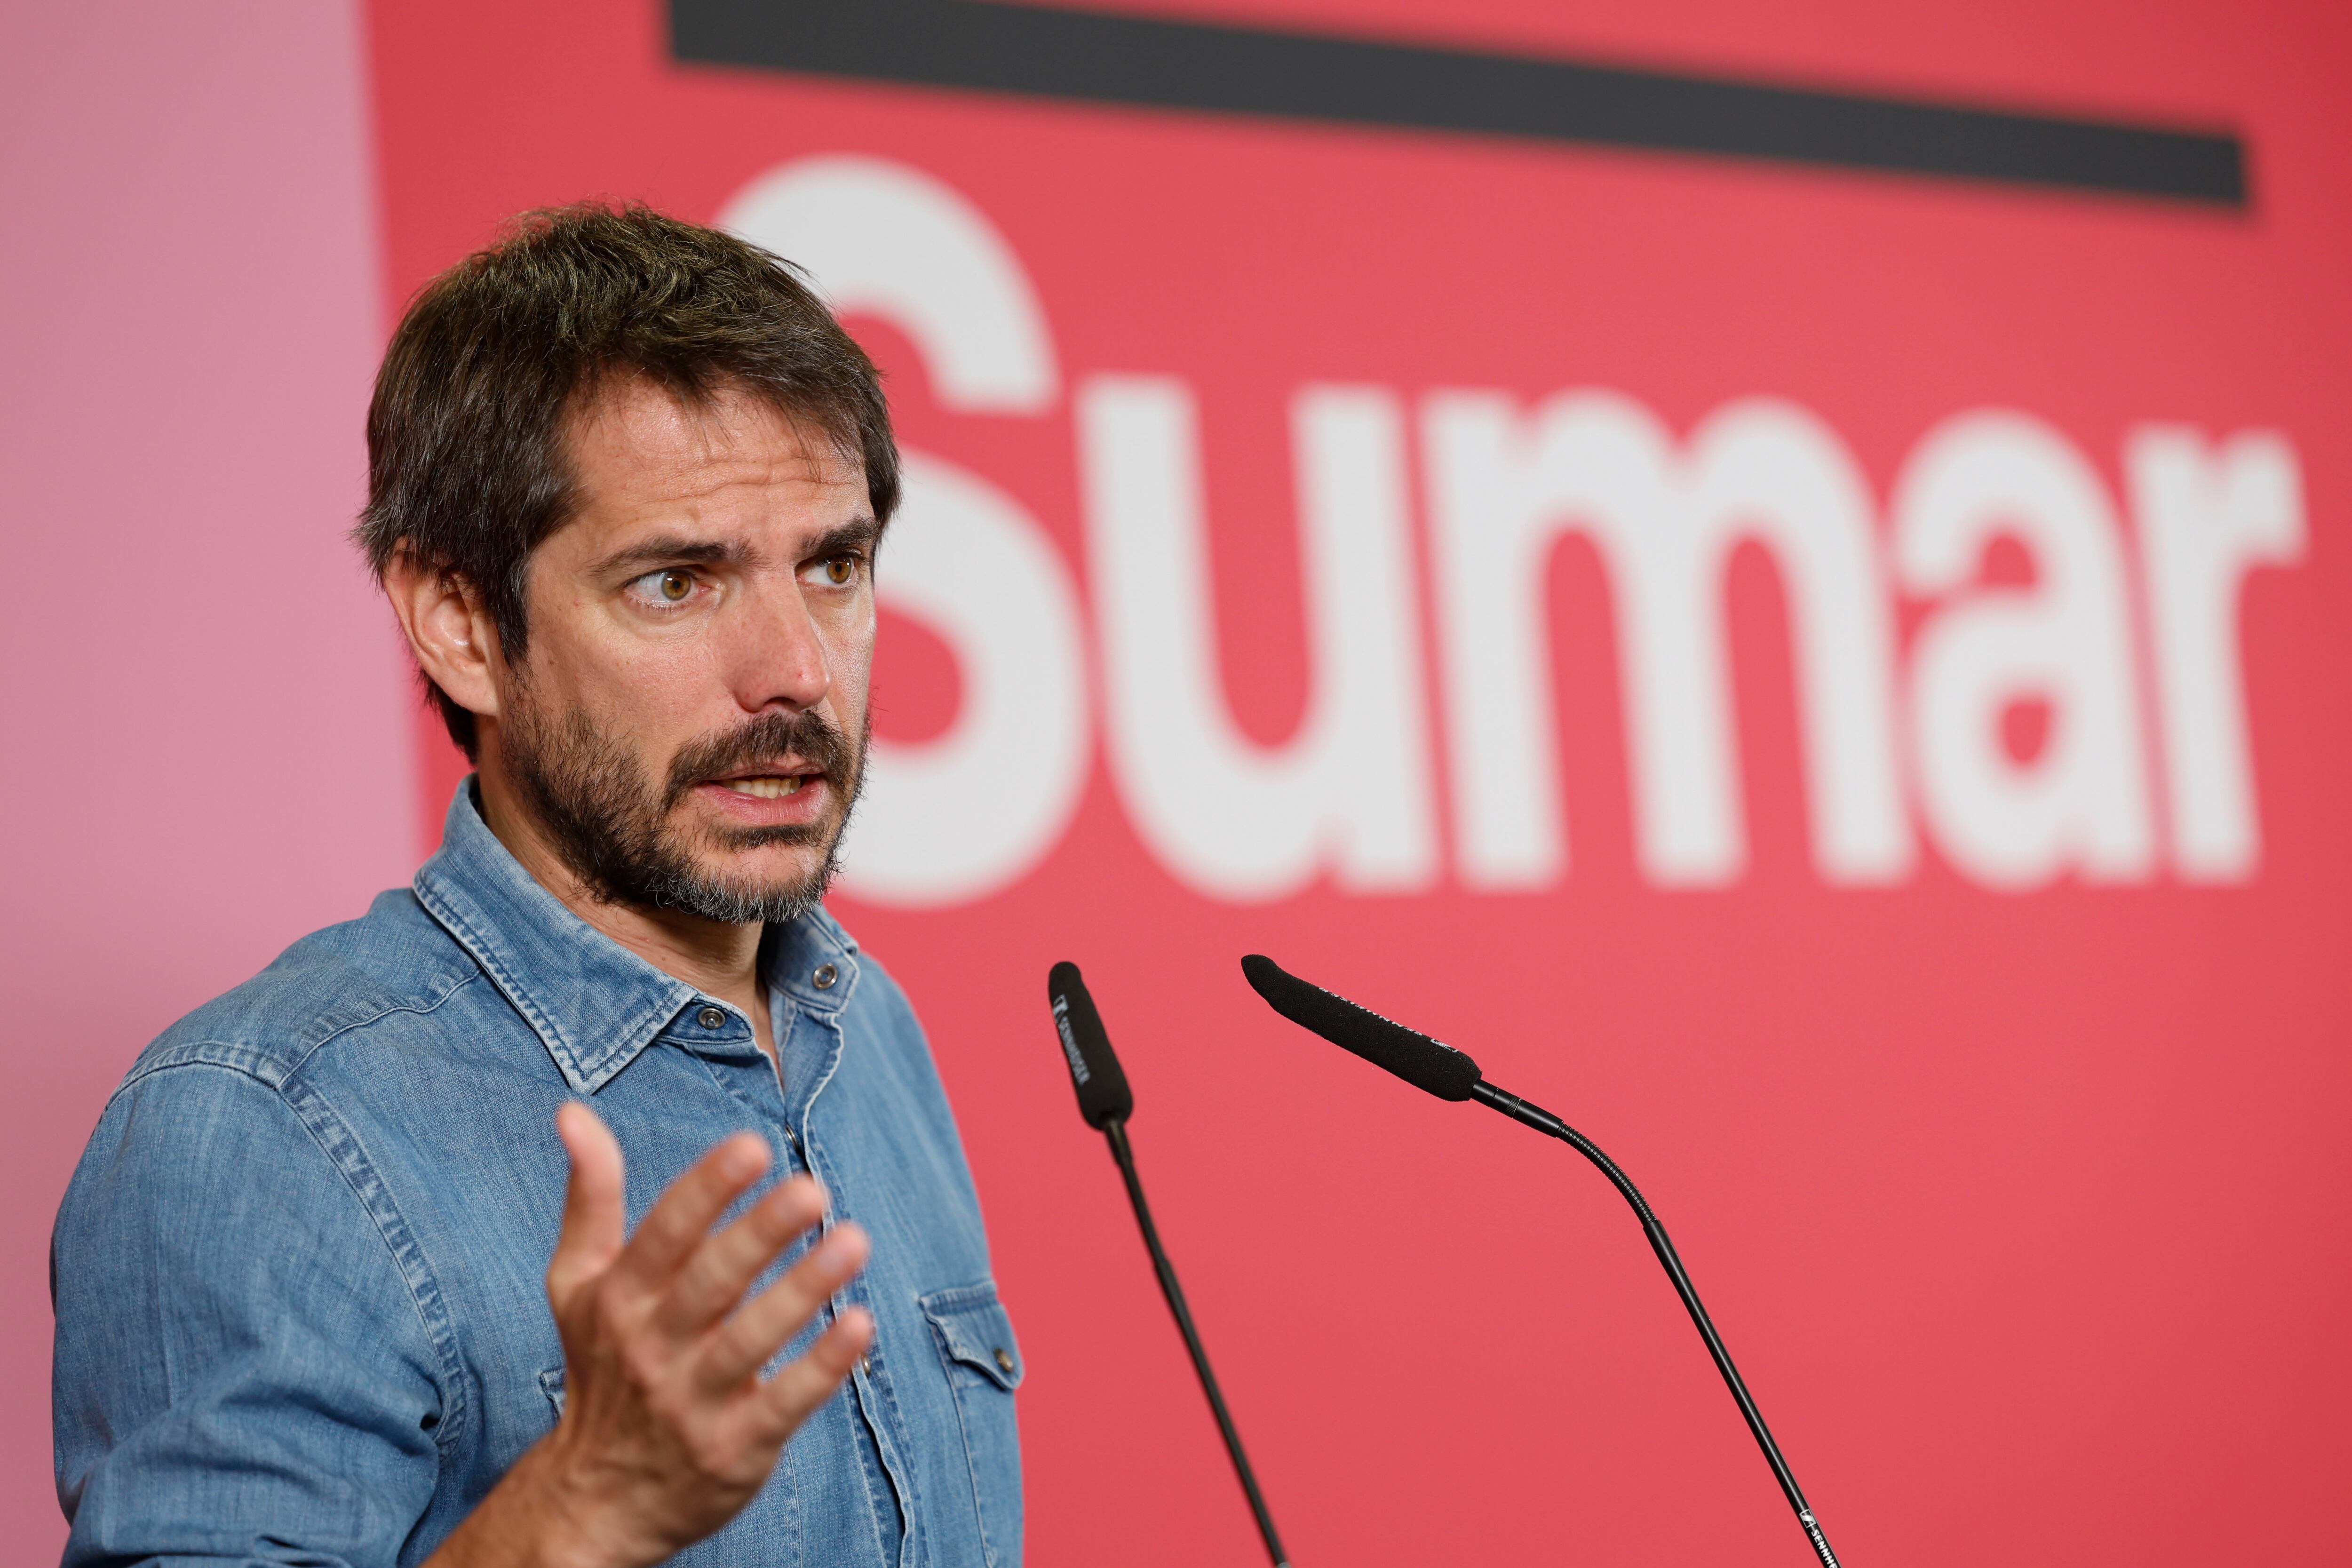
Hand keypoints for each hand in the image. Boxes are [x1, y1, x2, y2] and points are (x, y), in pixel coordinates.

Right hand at [428, 1103, 872, 1567]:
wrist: (595, 1500)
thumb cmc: (602, 1367)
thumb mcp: (578, 1284)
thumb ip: (589, 1197)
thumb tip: (572, 1111)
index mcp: (619, 1298)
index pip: (663, 1235)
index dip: (706, 1190)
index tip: (751, 1146)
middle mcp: (650, 1347)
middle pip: (709, 1282)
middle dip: (760, 1233)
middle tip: (813, 1188)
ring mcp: (691, 1401)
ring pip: (750, 1340)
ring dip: (804, 1290)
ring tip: (855, 1241)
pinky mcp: (734, 1448)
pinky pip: (783, 1404)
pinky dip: (822, 1368)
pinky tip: (862, 1325)